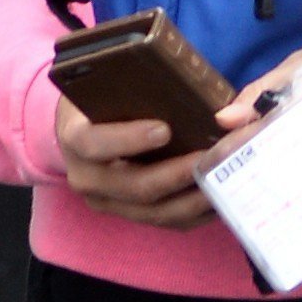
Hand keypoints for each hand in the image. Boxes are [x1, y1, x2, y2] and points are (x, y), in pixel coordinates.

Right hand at [54, 96, 244, 230]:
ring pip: (154, 212)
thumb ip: (140, 79)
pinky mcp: (129, 214)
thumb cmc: (101, 96)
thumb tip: (207, 95)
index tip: (165, 129)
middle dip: (178, 173)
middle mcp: (86, 178)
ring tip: (227, 175)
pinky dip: (196, 211)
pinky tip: (222, 192)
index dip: (128, 139)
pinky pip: (166, 221)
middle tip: (214, 155)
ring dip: (194, 197)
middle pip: (133, 187)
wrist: (81, 127)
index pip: (94, 144)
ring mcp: (107, 202)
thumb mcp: (106, 81)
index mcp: (74, 138)